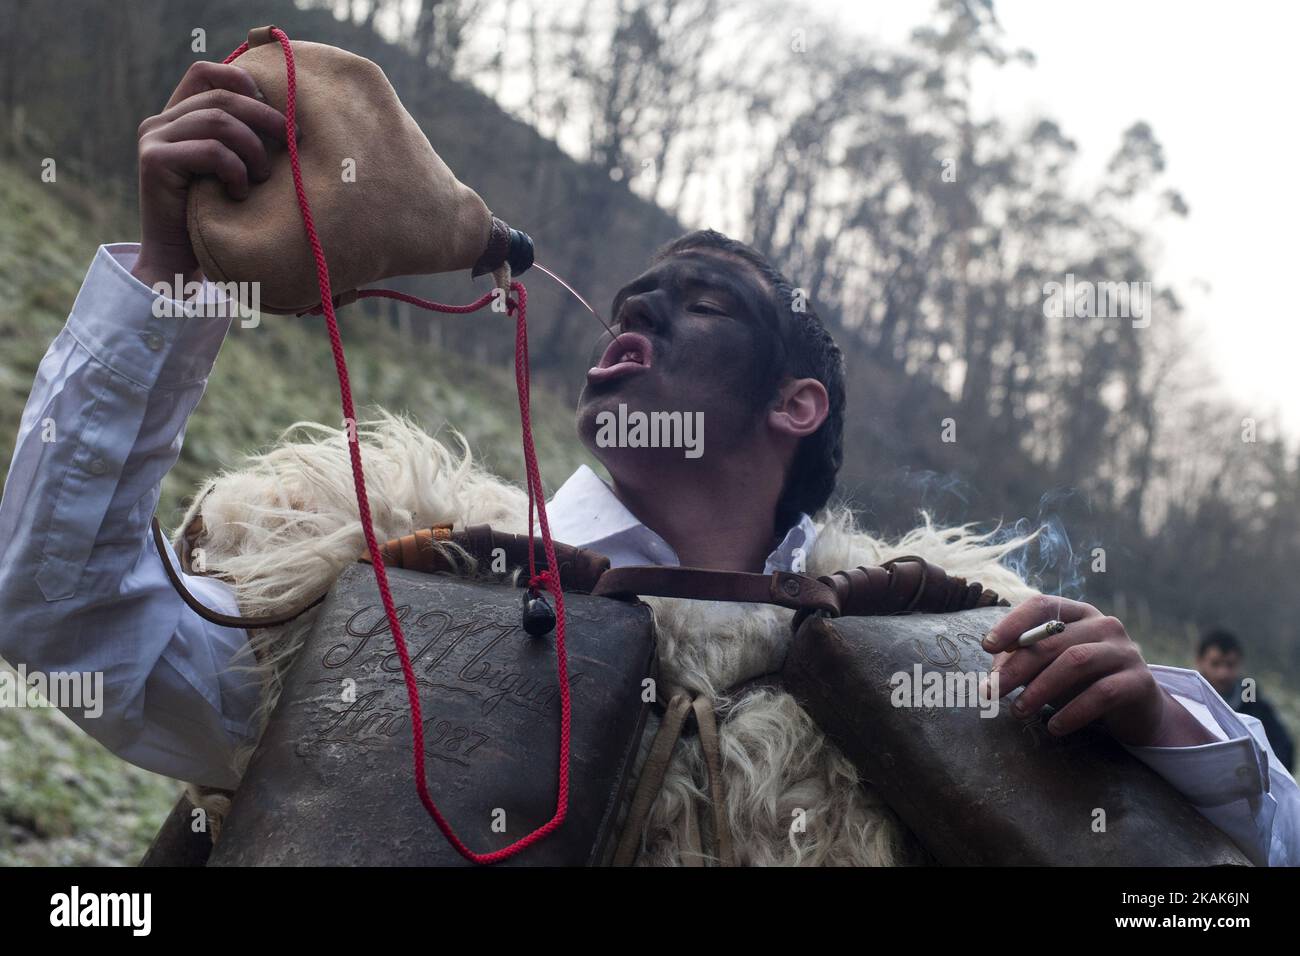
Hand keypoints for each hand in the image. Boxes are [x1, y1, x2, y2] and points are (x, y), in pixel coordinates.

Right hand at [131, 61, 290, 288]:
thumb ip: (243, 139)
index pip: (205, 72)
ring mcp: (154, 138)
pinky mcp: (154, 161)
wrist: (178, 261)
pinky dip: (236, 170)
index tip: (276, 112)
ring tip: (261, 178)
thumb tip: (286, 118)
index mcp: (178, 117)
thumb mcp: (234, 170)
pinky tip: (240, 194)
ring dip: (253, 149)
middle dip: (266, 118)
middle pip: (222, 96)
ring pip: (219, 120)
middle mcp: (160, 122)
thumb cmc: (217, 218)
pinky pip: (211, 150)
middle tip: (293, 143)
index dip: (242, 79)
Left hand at [981, 595, 1216, 747]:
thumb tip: (993, 675)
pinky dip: (1073, 712)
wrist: (1137, 711)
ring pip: (1076, 661)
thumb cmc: (1083, 683)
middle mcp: (1104, 625)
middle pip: (1053, 639)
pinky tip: (1054, 727)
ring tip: (1018, 712)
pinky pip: (1102, 693)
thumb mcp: (1049, 669)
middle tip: (992, 691)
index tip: (987, 646)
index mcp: (1078, 614)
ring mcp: (1125, 651)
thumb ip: (1023, 663)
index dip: (1012, 623)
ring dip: (1040, 689)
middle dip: (1017, 667)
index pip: (1041, 605)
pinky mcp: (1140, 681)